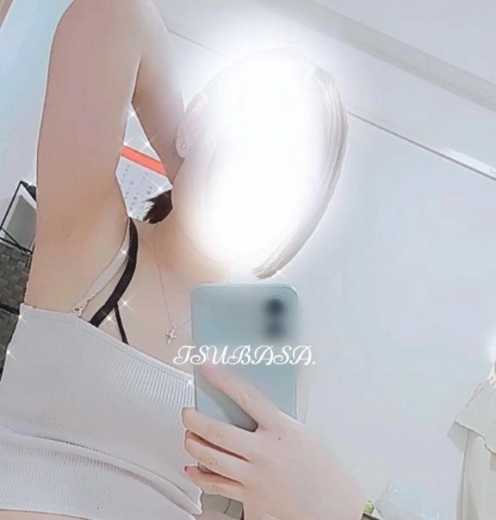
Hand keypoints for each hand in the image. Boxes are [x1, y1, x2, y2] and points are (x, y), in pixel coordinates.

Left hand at [182, 364, 365, 519]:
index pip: (246, 397)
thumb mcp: (302, 434)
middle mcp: (265, 453)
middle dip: (194, 420)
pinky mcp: (251, 501)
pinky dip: (200, 477)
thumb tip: (246, 409)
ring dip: (193, 445)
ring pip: (211, 459)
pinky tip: (193, 469)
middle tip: (186, 413)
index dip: (223, 380)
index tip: (207, 367)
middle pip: (218, 432)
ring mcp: (256, 479)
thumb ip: (274, 422)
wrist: (335, 509)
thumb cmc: (321, 469)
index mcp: (281, 430)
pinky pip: (218, 487)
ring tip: (188, 437)